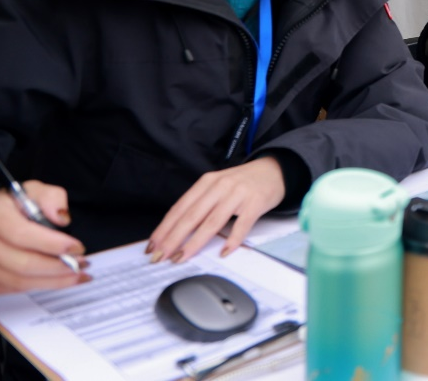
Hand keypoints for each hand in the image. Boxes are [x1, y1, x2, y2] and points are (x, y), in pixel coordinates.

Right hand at [0, 183, 87, 293]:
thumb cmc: (5, 206)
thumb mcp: (30, 190)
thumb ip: (51, 198)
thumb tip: (62, 220)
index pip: (23, 235)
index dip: (53, 244)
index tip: (77, 247)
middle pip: (22, 264)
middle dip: (58, 267)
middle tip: (81, 264)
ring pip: (17, 282)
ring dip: (52, 281)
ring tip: (75, 274)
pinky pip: (8, 289)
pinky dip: (36, 287)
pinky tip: (55, 281)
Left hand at [147, 157, 284, 263]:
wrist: (274, 170)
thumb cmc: (243, 182)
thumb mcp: (218, 186)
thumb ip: (201, 203)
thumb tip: (177, 231)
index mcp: (207, 182)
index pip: (180, 208)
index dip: (165, 228)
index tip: (153, 245)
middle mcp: (220, 186)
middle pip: (192, 216)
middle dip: (173, 238)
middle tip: (161, 256)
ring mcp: (238, 194)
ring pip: (212, 222)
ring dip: (194, 242)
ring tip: (182, 256)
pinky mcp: (255, 203)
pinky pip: (242, 225)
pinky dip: (232, 240)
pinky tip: (223, 251)